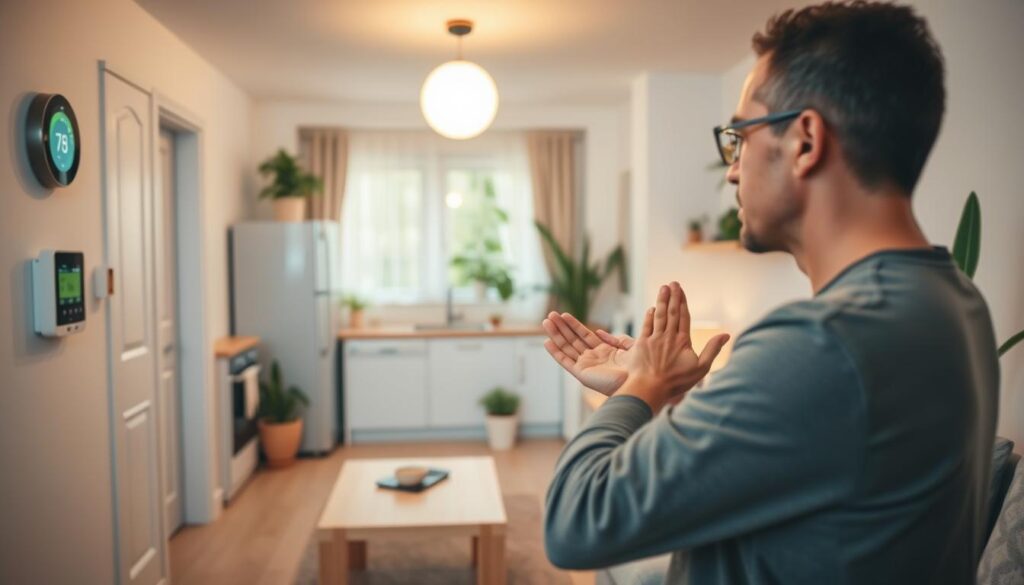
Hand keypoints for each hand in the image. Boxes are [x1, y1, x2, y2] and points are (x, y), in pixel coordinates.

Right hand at [541, 312, 633, 394]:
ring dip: (556, 335)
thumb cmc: (639, 368)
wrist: (638, 381)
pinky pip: (566, 361)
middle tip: (550, 314)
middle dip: (561, 327)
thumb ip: (619, 339)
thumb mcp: (632, 347)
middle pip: (572, 340)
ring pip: (567, 347)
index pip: (584, 335)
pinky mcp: (582, 374)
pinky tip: (547, 342)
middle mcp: (592, 359)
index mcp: (604, 352)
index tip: (564, 314)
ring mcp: (586, 366)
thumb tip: (599, 332)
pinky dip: (555, 352)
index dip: (573, 325)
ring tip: (546, 321)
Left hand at [618, 282, 729, 411]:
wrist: (650, 388)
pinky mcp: (641, 344)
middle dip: (672, 296)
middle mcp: (668, 336)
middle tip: (672, 283)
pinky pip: (646, 326)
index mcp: (683, 340)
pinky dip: (649, 316)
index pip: (684, 316)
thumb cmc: (677, 382)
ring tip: (663, 288)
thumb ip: (713, 350)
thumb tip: (726, 335)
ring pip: (658, 316)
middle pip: (671, 312)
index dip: (683, 301)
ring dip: (661, 301)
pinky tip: (651, 309)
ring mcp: (654, 339)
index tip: (681, 290)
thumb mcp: (701, 368)